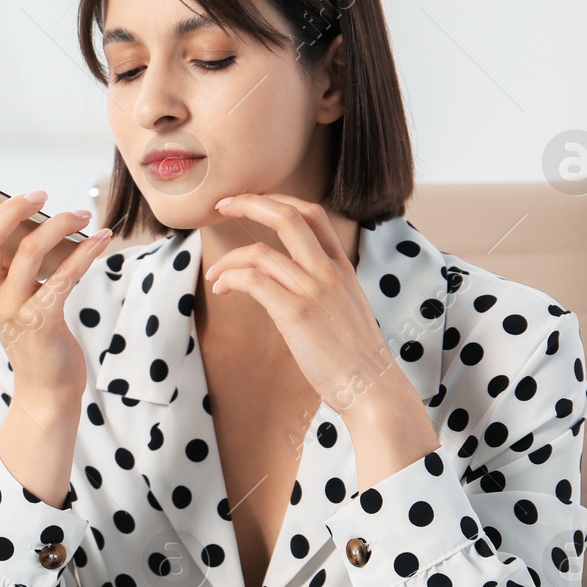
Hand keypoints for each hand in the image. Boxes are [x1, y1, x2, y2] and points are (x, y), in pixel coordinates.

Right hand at [0, 183, 111, 400]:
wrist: (47, 387)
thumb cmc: (34, 333)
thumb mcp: (12, 296)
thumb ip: (13, 262)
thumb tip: (34, 215)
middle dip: (10, 210)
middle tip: (38, 195)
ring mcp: (15, 309)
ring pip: (28, 253)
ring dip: (59, 226)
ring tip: (81, 216)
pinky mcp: (43, 321)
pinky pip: (64, 277)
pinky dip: (86, 253)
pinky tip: (102, 239)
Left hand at [203, 192, 401, 414]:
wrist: (370, 386)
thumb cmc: (353, 355)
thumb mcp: (346, 307)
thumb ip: (322, 287)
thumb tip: (286, 282)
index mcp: (342, 267)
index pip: (312, 213)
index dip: (278, 200)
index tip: (251, 201)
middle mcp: (329, 272)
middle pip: (288, 217)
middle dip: (249, 203)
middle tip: (222, 205)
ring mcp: (313, 291)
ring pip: (261, 253)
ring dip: (229, 259)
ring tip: (215, 274)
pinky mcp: (296, 314)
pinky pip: (253, 281)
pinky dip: (231, 279)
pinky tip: (222, 289)